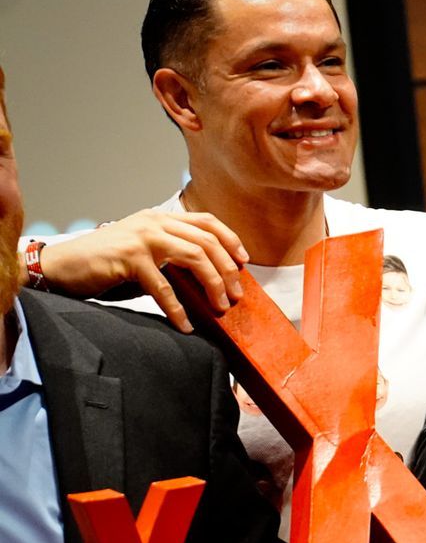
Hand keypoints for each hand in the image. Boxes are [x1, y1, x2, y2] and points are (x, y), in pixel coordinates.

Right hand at [36, 209, 249, 332]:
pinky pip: (164, 287)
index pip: (207, 221)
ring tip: (219, 308)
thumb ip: (172, 256)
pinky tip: (185, 325)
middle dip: (228, 270)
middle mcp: (154, 222)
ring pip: (194, 258)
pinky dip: (178, 309)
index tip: (244, 262)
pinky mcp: (129, 258)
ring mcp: (142, 238)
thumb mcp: (145, 251)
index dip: (230, 239)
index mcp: (160, 217)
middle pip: (207, 242)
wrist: (63, 265)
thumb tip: (209, 280)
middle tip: (235, 295)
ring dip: (212, 285)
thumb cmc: (106, 263)